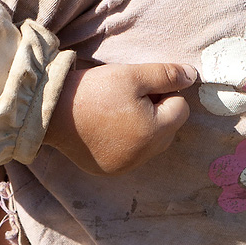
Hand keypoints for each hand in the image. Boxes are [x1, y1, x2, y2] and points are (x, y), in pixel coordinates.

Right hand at [44, 62, 196, 174]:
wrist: (52, 111)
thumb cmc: (95, 90)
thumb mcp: (134, 75)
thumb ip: (167, 76)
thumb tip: (193, 76)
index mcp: (153, 132)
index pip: (181, 109)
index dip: (165, 92)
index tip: (141, 86)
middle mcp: (143, 156)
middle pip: (169, 129)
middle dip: (158, 111)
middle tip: (130, 97)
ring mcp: (125, 166)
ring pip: (152, 143)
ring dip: (144, 126)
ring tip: (118, 110)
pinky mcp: (109, 169)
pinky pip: (132, 154)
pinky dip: (127, 140)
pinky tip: (107, 126)